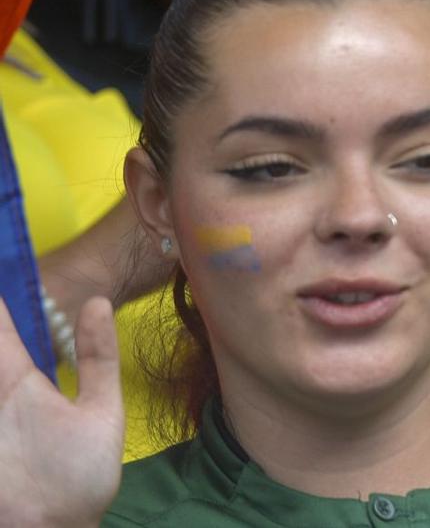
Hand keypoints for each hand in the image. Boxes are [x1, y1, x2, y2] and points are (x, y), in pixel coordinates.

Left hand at [0, 296, 122, 527]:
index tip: (5, 266)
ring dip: (0, 349)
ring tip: (14, 356)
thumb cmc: (75, 478)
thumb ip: (97, 356)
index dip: (2, 293)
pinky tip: (7, 395)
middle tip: (11, 308)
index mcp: (14, 381)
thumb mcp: (103, 414)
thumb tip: (95, 302)